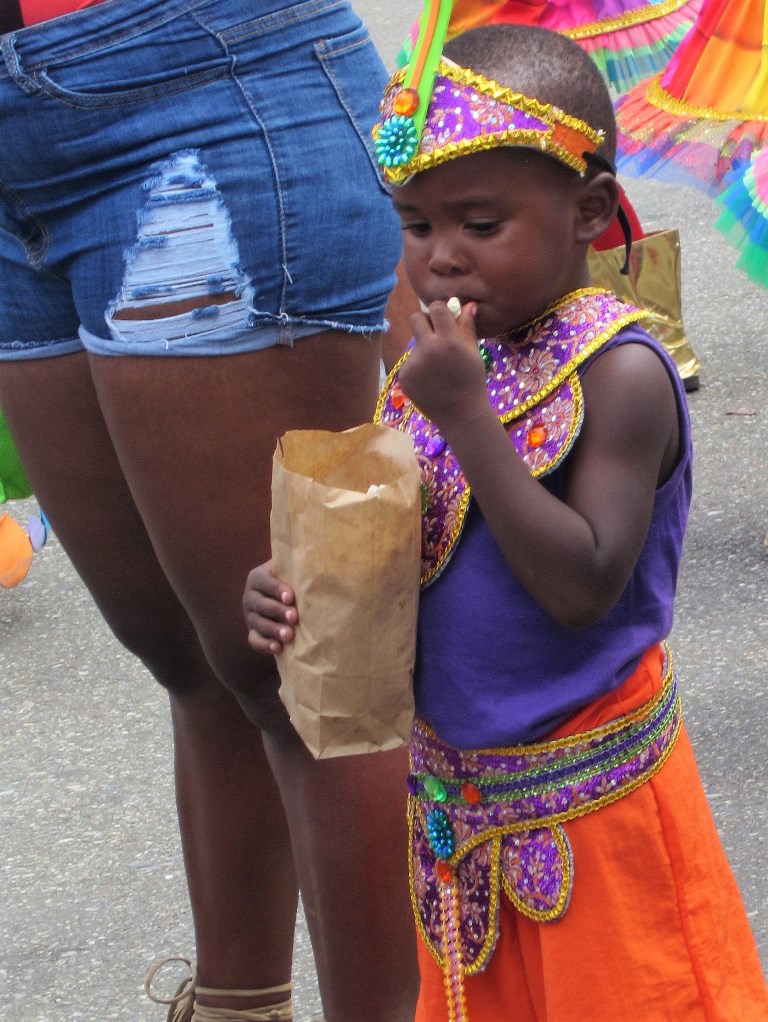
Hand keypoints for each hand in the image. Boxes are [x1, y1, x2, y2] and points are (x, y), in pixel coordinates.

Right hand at [243, 560, 297, 653]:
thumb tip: (322, 571)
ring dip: (273, 630)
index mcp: (258, 577)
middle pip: (261, 604)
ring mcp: (250, 615)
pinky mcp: (253, 632)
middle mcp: (250, 596)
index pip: (264, 581)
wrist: (290, 598)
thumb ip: (302, 571)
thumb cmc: (296, 581)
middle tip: (294, 617)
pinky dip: (264, 645)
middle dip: (278, 611)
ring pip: (258, 623)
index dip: (277, 589)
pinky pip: (254, 640)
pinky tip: (278, 648)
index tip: (291, 597)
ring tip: (289, 635)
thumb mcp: (294, 572)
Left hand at [399, 300, 488, 430]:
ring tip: (437, 368)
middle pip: (415, 318)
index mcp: (449, 340)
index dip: (439, 310)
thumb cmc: (471, 381)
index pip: (436, 308)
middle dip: (424, 321)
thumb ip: (467, 327)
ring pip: (414, 343)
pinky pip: (409, 362)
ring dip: (423, 349)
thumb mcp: (473, 353)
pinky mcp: (404, 375)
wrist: (460, 414)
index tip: (443, 317)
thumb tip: (468, 304)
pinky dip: (418, 367)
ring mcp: (414, 363)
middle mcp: (428, 348)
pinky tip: (429, 380)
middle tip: (433, 334)